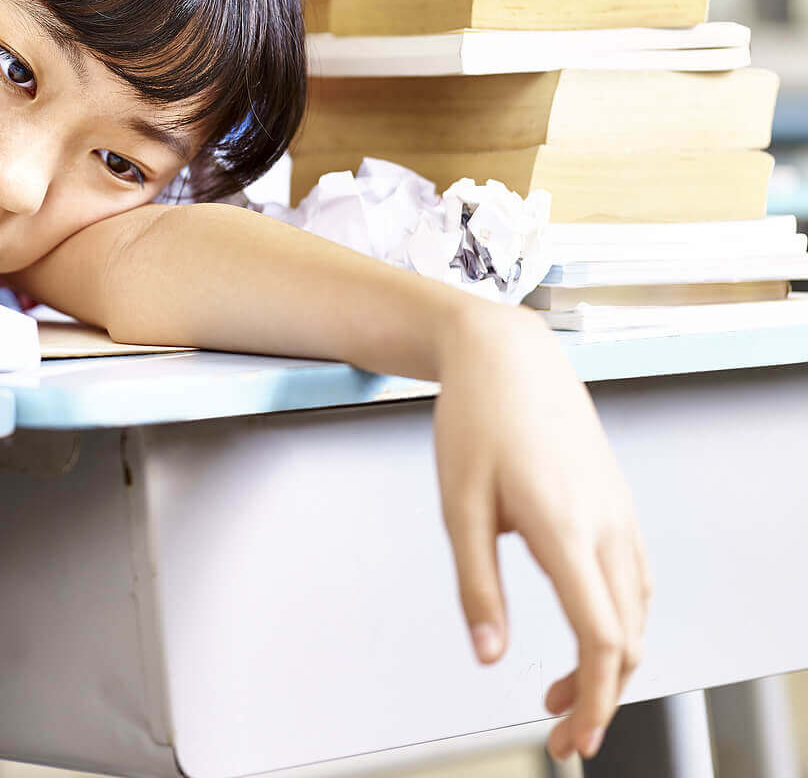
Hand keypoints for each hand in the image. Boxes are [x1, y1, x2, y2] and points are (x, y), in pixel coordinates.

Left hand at [432, 302, 650, 763]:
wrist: (508, 355)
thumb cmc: (476, 419)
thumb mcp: (458, 506)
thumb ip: (475, 585)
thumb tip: (488, 654)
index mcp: (564, 528)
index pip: (600, 637)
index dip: (593, 699)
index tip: (571, 738)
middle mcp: (605, 523)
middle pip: (627, 636)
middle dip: (600, 694)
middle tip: (560, 729)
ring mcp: (619, 511)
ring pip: (637, 610)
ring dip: (610, 660)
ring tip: (564, 688)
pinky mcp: (618, 502)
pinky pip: (635, 578)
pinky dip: (619, 620)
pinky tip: (589, 629)